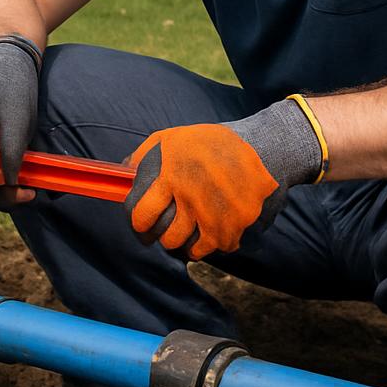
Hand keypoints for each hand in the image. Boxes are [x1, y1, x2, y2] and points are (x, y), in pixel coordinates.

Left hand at [123, 99, 322, 260]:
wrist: (262, 146)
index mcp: (171, 177)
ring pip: (189, 249)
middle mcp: (190, 199)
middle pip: (166, 238)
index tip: (142, 224)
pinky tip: (213, 230)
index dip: (138, 224)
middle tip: (168, 230)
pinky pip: (216, 249)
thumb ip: (145, 153)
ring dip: (187, 243)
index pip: (141, 215)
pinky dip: (213, 244)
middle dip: (164, 236)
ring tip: (190, 231)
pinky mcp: (236, 225)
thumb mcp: (173, 137)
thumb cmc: (212, 142)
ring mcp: (214, 215)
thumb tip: (123, 171)